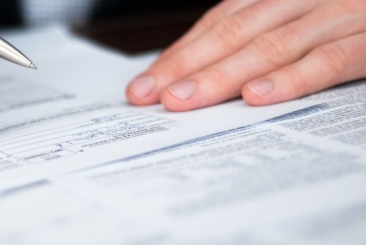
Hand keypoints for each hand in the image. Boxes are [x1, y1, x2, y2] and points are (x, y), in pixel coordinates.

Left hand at [126, 0, 365, 110]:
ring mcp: (345, 13)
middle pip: (236, 31)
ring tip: (186, 100)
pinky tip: (258, 96)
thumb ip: (266, 32)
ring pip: (272, 44)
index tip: (148, 81)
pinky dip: (293, 77)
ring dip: (224, 74)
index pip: (222, 20)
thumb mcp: (308, 14)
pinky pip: (333, 59)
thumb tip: (208, 71)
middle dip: (189, 65)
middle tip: (151, 95)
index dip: (182, 50)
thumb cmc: (353, 14)